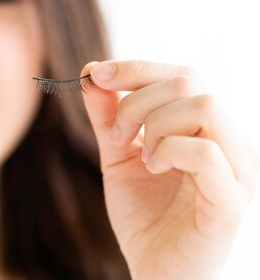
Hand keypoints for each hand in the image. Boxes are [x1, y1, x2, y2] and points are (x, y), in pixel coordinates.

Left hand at [81, 60, 258, 279]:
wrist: (156, 273)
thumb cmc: (144, 216)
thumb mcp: (118, 155)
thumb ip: (108, 115)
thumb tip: (91, 71)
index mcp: (206, 129)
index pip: (182, 74)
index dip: (135, 68)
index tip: (96, 74)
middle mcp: (229, 142)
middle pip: (190, 81)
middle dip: (138, 99)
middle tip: (117, 135)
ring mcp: (236, 170)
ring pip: (204, 107)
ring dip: (155, 124)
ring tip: (140, 156)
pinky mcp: (231, 200)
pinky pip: (207, 152)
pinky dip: (170, 152)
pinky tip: (154, 170)